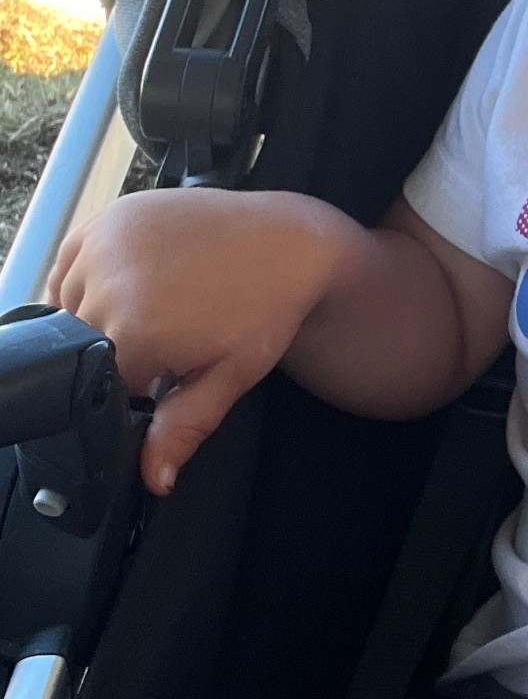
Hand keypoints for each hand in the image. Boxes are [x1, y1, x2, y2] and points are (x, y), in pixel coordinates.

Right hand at [49, 189, 357, 492]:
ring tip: (158, 306)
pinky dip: (88, 281)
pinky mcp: (106, 220)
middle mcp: (109, 284)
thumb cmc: (265, 309)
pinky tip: (134, 284)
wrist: (287, 244)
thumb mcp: (227, 378)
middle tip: (169, 338)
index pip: (97, 386)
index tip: (159, 380)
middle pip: (80, 345)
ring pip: (69, 306)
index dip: (127, 391)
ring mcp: (104, 245)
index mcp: (135, 331)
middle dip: (116, 352)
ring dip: (97, 316)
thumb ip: (180, 429)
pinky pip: (70, 266)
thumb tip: (152, 478)